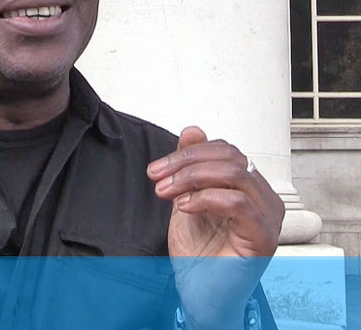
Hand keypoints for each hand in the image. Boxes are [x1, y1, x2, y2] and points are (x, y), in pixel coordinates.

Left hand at [147, 126, 284, 327]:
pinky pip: (238, 203)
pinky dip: (206, 198)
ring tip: (166, 192)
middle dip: (185, 162)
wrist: (200, 294)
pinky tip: (185, 207)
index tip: (158, 168)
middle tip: (157, 176)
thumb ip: (191, 166)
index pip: (225, 150)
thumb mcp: (186, 198)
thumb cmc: (199, 253)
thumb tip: (193, 130)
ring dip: (191, 178)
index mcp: (249, 187)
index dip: (189, 152)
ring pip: (235, 173)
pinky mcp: (263, 238)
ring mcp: (268, 218)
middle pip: (230, 156)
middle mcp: (265, 199)